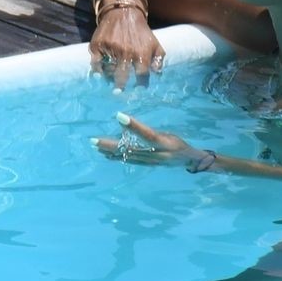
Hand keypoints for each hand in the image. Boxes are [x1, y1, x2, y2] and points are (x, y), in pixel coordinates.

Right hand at [89, 6, 162, 92]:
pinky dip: (97, 70)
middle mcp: (126, 52)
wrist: (123, 12)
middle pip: (122, 77)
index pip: (142, 75)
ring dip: (109, 78)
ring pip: (108, 71)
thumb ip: (158, 60)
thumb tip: (158, 75)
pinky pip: (96, 63)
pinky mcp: (98, 45)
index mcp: (142, 53)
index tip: (136, 92)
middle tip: (118, 93)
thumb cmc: (141, 32)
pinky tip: (100, 74)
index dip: (140, 86)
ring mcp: (111, 48)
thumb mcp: (154, 43)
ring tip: (110, 81)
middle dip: (120, 87)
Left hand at [92, 113, 215, 171]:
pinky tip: (106, 155)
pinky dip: (116, 158)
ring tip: (95, 146)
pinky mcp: (146, 165)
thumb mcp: (168, 134)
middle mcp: (155, 154)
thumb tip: (128, 123)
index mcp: (163, 143)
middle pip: (130, 149)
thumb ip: (149, 132)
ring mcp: (149, 162)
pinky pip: (129, 161)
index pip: (147, 134)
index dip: (133, 126)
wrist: (188, 161)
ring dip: (109, 152)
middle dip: (110, 145)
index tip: (118, 115)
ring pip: (126, 156)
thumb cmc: (178, 143)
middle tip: (93, 140)